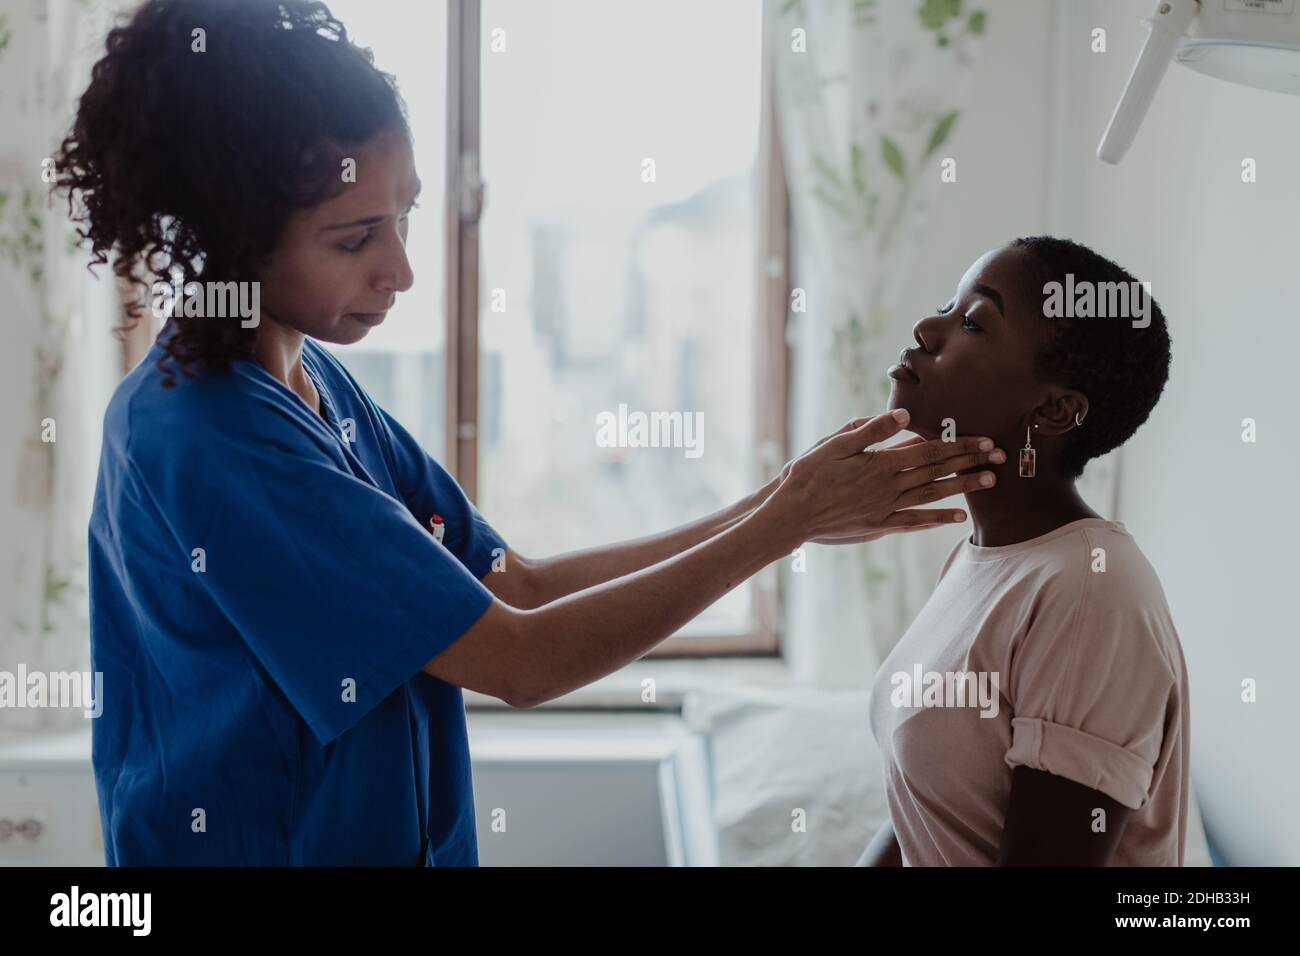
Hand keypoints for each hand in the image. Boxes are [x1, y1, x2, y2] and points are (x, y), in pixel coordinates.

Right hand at [764, 410, 1002, 544]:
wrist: (791, 514)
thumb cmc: (807, 475)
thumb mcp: (834, 444)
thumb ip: (871, 430)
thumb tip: (905, 416)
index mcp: (880, 463)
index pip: (928, 451)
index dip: (958, 445)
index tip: (984, 440)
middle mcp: (888, 487)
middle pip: (937, 473)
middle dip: (969, 463)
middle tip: (1000, 457)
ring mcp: (885, 508)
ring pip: (932, 496)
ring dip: (961, 489)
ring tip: (989, 483)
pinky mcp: (877, 525)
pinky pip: (914, 522)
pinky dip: (937, 519)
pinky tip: (957, 517)